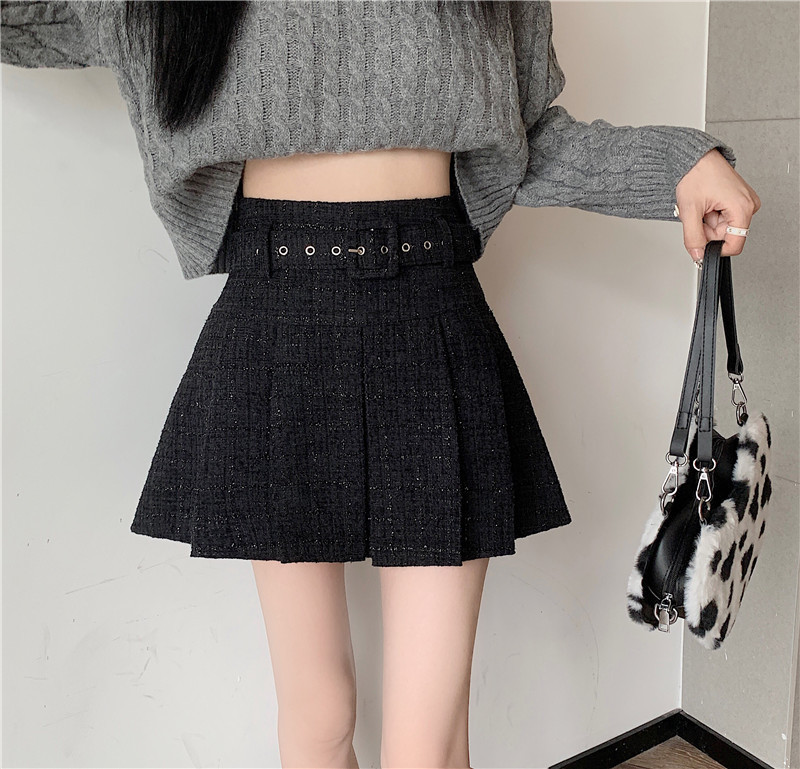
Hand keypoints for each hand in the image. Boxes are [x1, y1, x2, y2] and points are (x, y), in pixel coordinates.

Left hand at [675, 148, 760, 263]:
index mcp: (742, 208)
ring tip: (701, 206)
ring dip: (707, 222)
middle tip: (697, 214)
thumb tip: (698, 255)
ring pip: (722, 227)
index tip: (701, 246)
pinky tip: (705, 203)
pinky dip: (710, 214)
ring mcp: (744, 201)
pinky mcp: (737, 199)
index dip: (715, 249)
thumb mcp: (690, 210)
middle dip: (707, 230)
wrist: (694, 156)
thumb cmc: (696, 173)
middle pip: (726, 236)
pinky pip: (723, 217)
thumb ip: (693, 237)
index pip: (734, 245)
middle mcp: (748, 204)